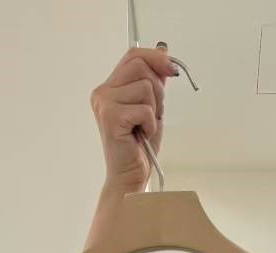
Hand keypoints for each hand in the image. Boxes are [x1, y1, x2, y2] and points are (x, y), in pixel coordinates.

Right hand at [91, 45, 177, 194]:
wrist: (130, 177)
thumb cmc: (139, 148)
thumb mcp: (152, 107)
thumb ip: (154, 81)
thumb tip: (164, 52)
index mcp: (110, 88)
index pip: (134, 55)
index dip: (156, 58)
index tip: (172, 71)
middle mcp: (103, 92)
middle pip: (140, 65)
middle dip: (157, 90)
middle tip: (152, 114)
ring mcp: (104, 104)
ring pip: (145, 86)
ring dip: (154, 110)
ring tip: (144, 127)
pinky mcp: (111, 117)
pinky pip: (145, 109)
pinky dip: (151, 124)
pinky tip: (142, 136)